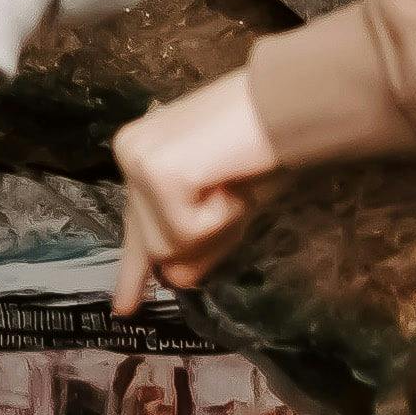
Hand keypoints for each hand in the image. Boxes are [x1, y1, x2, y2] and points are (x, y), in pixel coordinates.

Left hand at [109, 69, 283, 306]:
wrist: (291, 104)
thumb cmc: (268, 148)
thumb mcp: (228, 207)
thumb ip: (198, 241)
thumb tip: (175, 278)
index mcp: (144, 155)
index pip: (136, 227)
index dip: (133, 272)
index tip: (124, 310)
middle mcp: (129, 153)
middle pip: (159, 249)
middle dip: (206, 240)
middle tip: (234, 191)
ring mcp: (138, 161)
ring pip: (170, 247)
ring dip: (216, 227)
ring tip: (233, 180)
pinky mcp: (157, 172)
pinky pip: (188, 233)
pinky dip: (222, 217)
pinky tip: (230, 178)